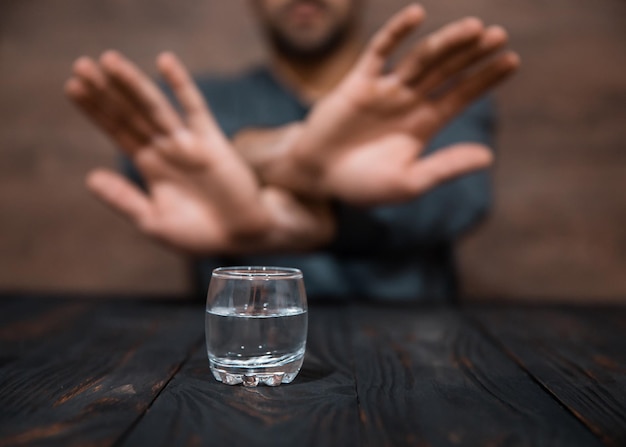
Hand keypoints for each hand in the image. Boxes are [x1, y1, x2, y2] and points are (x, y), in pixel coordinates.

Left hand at [65, 51, 333, 253]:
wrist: (241, 236)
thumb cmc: (199, 234)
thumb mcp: (153, 221)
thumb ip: (123, 199)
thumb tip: (89, 177)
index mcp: (150, 165)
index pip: (117, 130)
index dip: (96, 110)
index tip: (72, 87)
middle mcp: (166, 148)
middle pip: (130, 113)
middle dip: (106, 90)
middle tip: (80, 65)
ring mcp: (187, 142)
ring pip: (154, 106)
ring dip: (132, 83)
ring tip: (107, 60)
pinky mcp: (211, 141)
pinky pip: (194, 108)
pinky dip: (180, 85)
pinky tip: (164, 62)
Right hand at [265, 4, 518, 205]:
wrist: (316, 177)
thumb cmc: (362, 185)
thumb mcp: (408, 182)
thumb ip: (445, 167)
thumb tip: (489, 156)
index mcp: (423, 125)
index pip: (460, 95)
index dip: (485, 78)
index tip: (512, 60)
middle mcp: (408, 102)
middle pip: (447, 71)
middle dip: (472, 53)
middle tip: (499, 35)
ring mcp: (384, 90)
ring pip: (420, 58)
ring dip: (446, 42)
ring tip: (474, 28)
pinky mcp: (358, 83)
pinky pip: (379, 51)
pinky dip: (397, 33)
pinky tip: (417, 15)